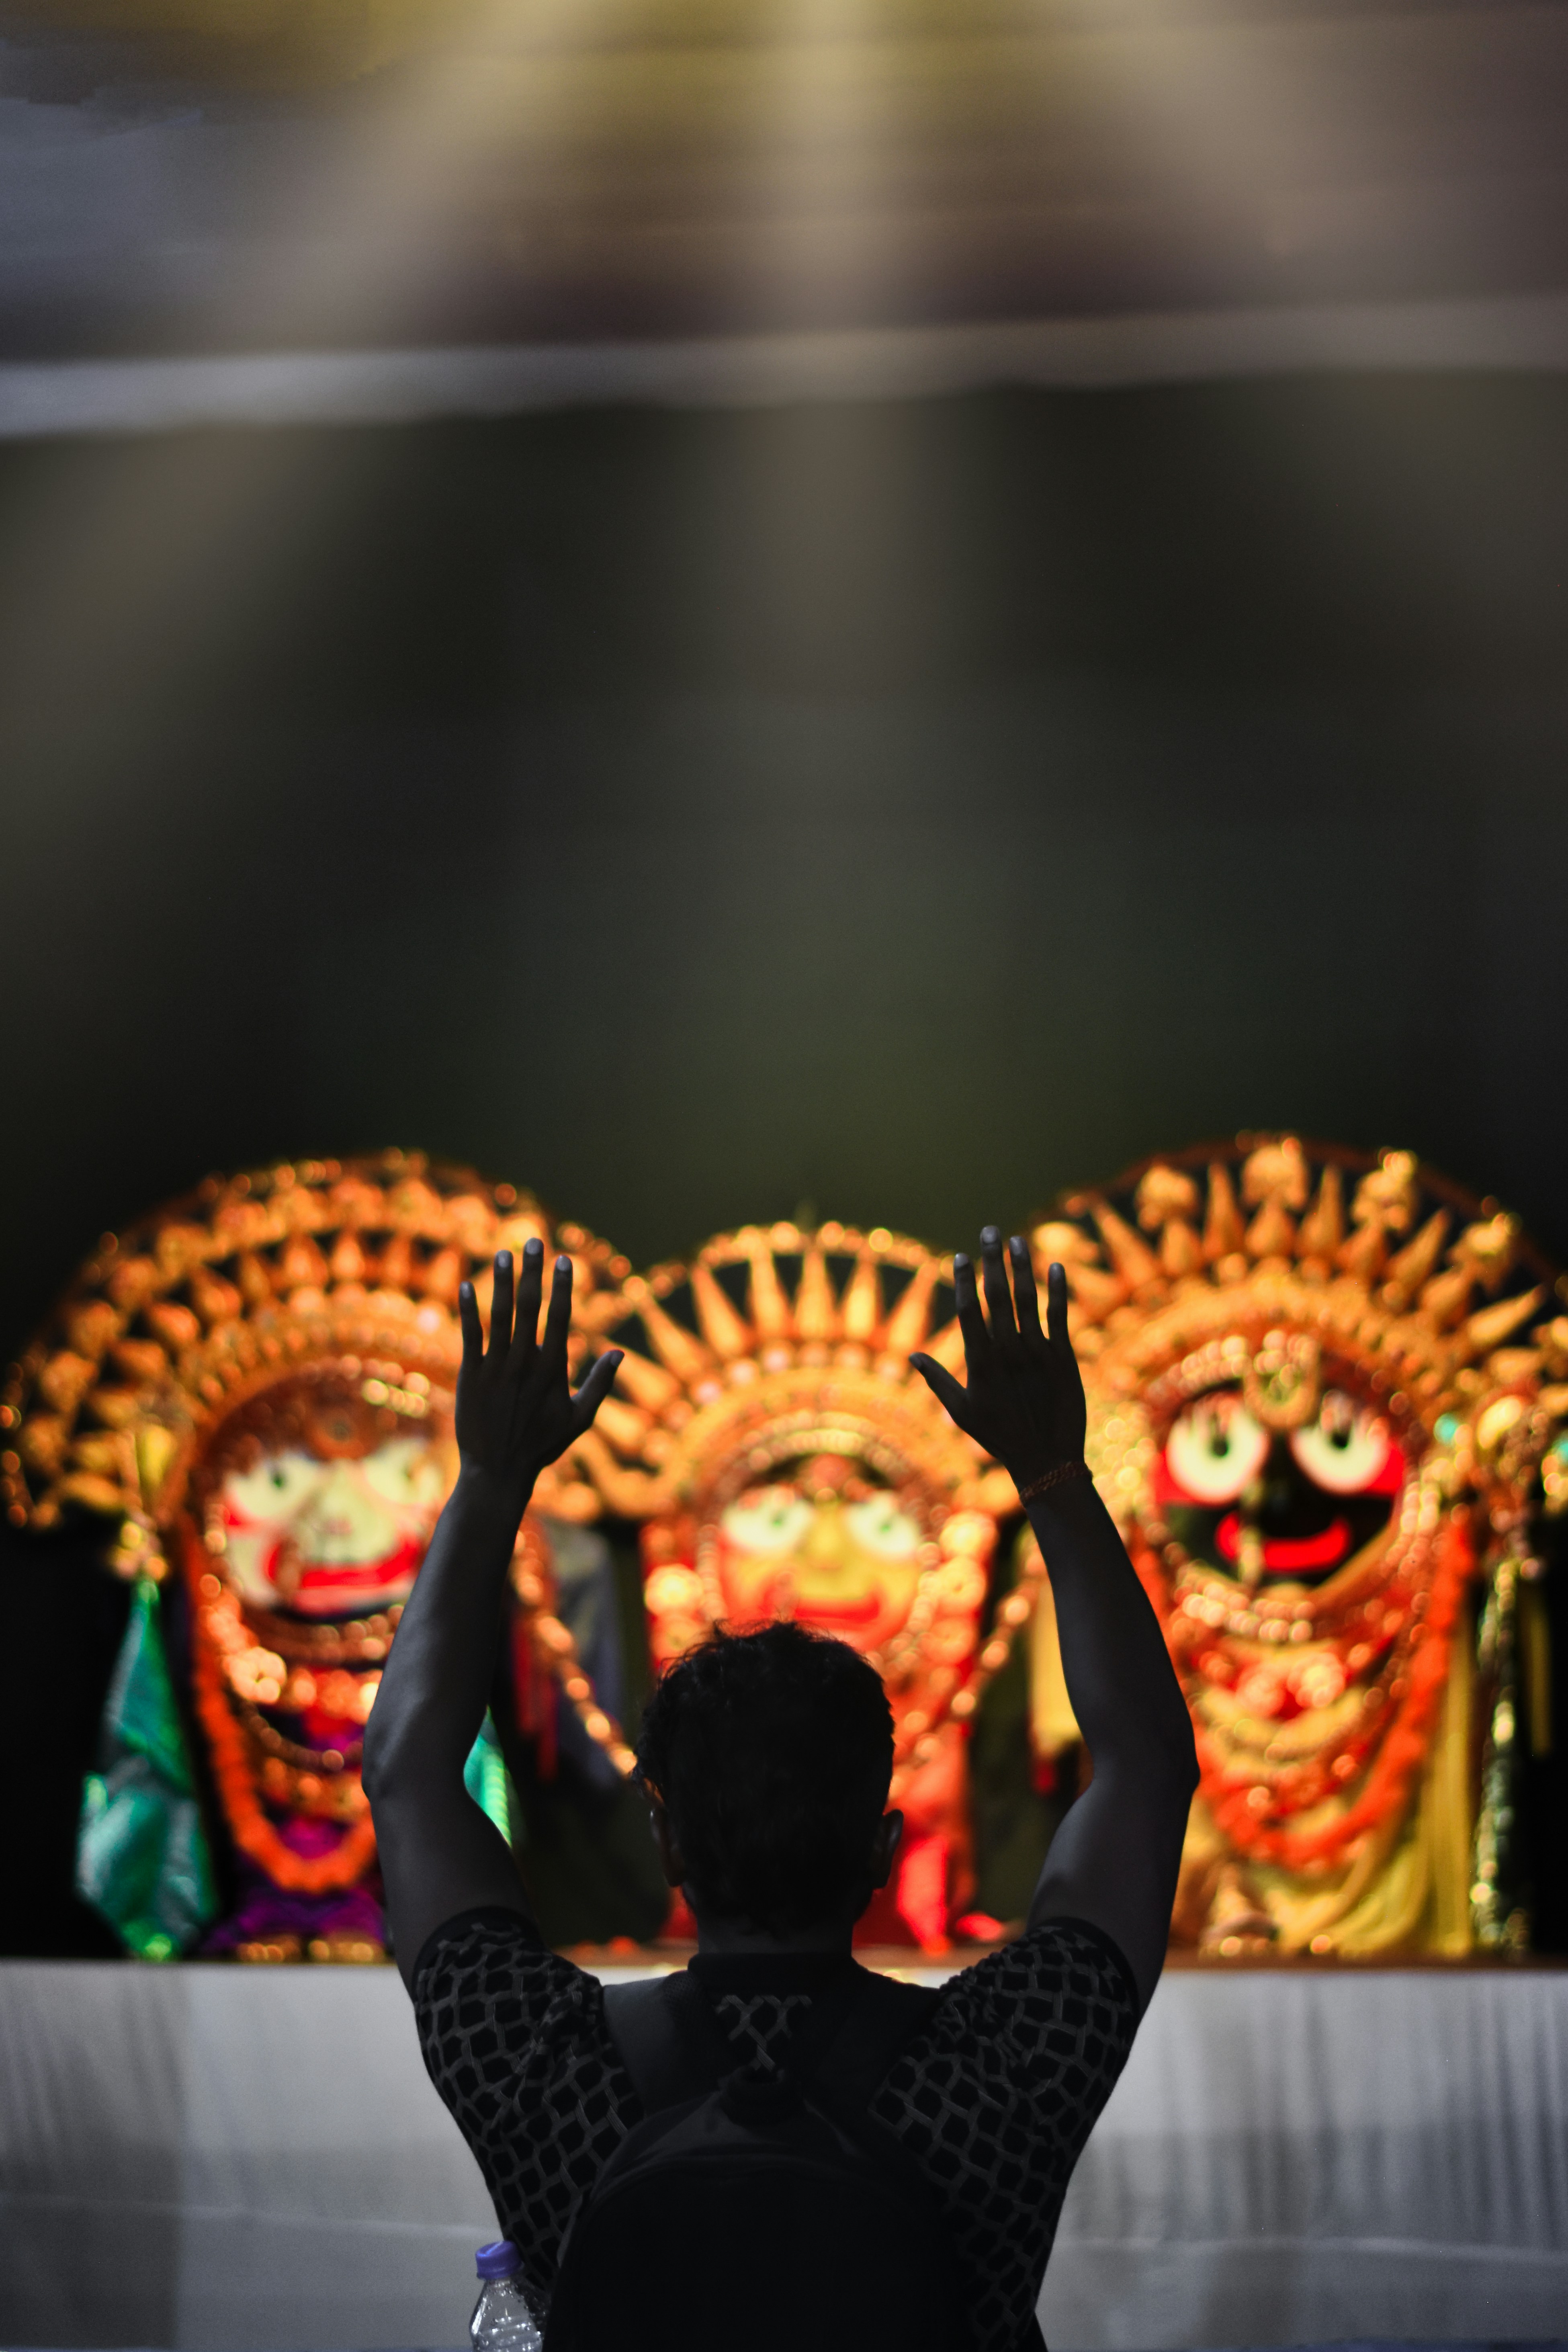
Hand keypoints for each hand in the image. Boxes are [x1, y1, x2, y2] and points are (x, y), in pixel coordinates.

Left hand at [455, 1242, 621, 1501]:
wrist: (497, 1471)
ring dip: (502, 1281)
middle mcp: (525, 1363)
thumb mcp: (579, 1418)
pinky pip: (469, 1335)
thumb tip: (620, 1353)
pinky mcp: (470, 1375)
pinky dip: (468, 1310)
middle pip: (530, 1307)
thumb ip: (600, 1383)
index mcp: (553, 1369)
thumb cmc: (541, 1446)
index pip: (560, 1317)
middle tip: (535, 1241)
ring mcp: (496, 1367)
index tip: (564, 1259)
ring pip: (500, 1315)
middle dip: (534, 1271)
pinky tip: (466, 1285)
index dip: (563, 1285)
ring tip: (504, 1253)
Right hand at [909, 1227, 1086, 1489]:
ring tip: (1018, 1240)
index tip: (960, 1257)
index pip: (968, 1312)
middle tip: (990, 1231)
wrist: (1047, 1459)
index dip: (963, 1282)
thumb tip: (911, 1356)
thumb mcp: (961, 1412)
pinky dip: (1058, 1290)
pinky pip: (1059, 1316)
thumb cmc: (999, 1438)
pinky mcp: (1064, 1357)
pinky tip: (1055, 1266)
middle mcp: (1008, 1352)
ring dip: (1022, 1266)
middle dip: (992, 1260)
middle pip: (997, 1296)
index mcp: (981, 1362)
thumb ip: (936, 1380)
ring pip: (1028, 1299)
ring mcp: (1037, 1352)